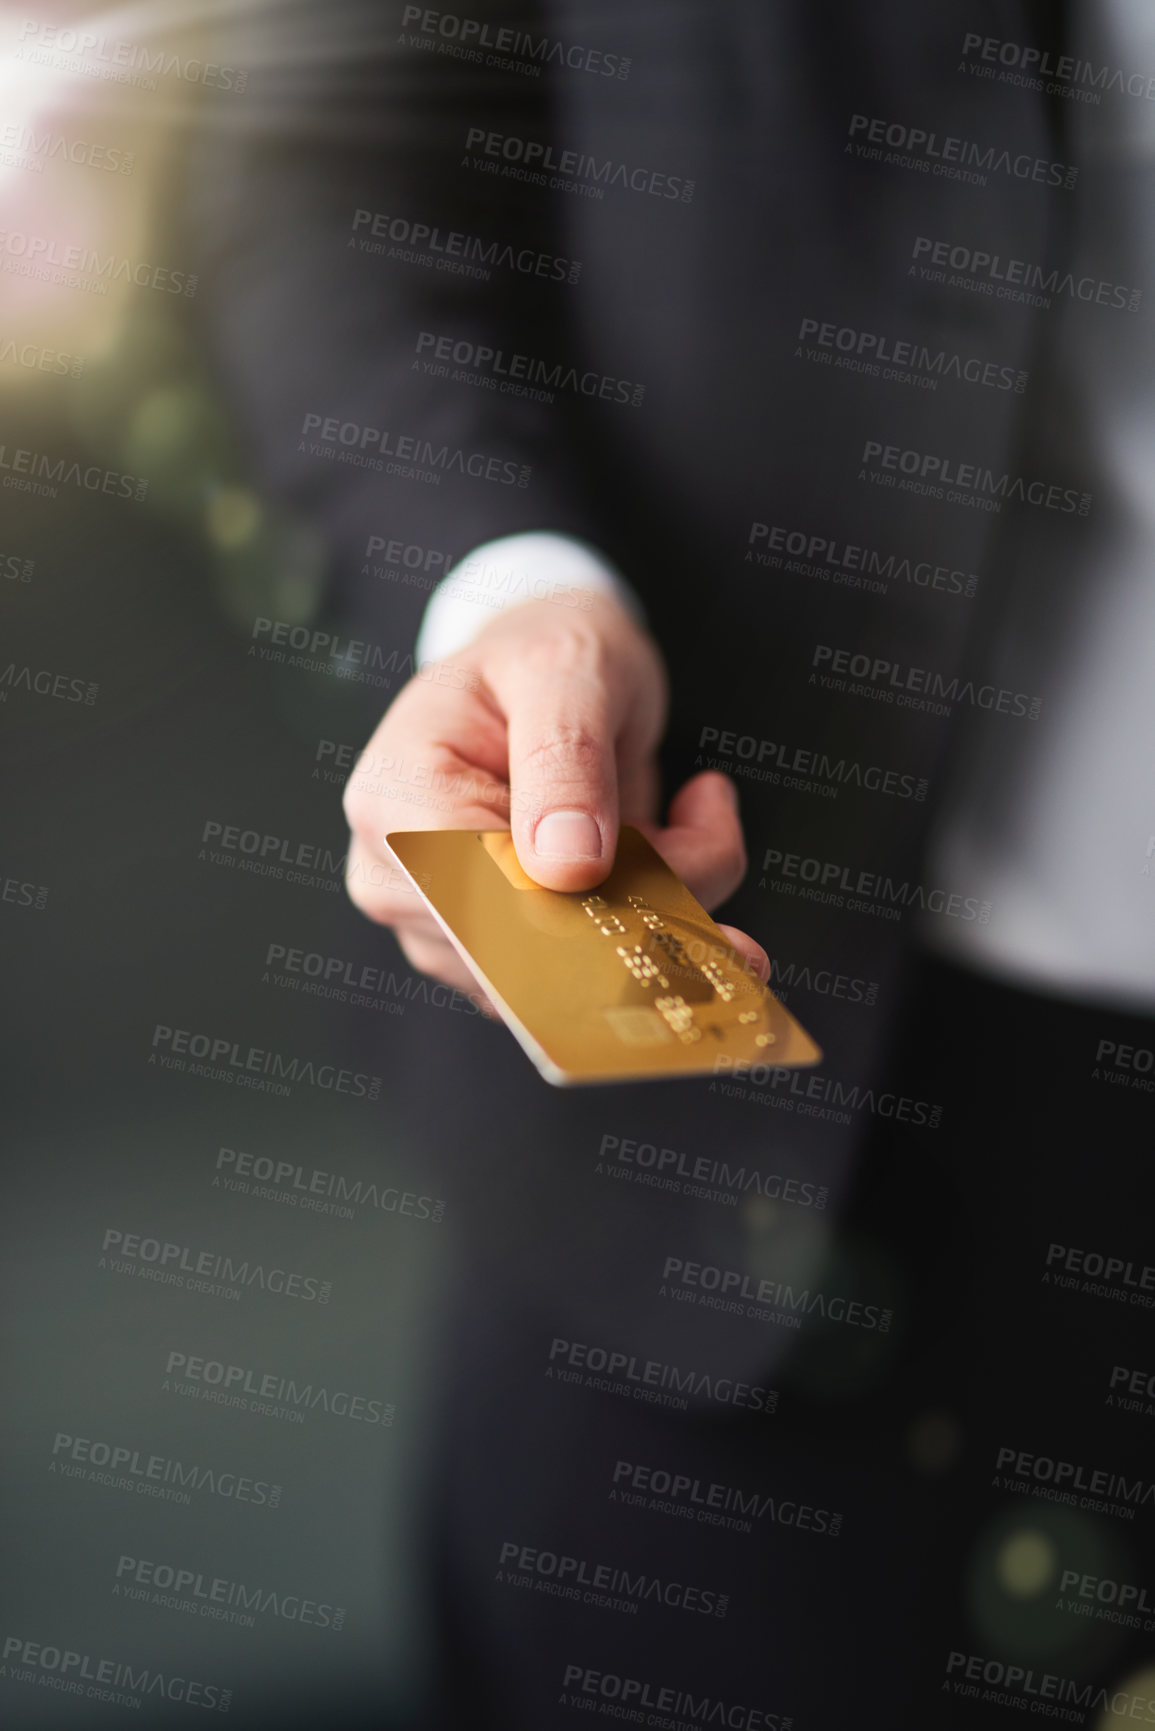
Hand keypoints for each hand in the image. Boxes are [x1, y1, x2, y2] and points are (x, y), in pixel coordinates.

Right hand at [343, 589, 768, 1009]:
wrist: (544, 673)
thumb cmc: (543, 652)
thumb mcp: (566, 668)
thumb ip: (566, 760)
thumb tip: (568, 869)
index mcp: (397, 800)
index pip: (487, 897)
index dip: (588, 902)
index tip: (685, 866)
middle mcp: (401, 877)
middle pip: (535, 947)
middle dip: (646, 903)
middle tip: (710, 833)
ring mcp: (442, 927)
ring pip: (574, 975)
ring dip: (661, 909)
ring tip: (690, 826)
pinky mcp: (494, 957)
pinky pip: (588, 977)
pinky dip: (656, 922)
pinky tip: (674, 854)